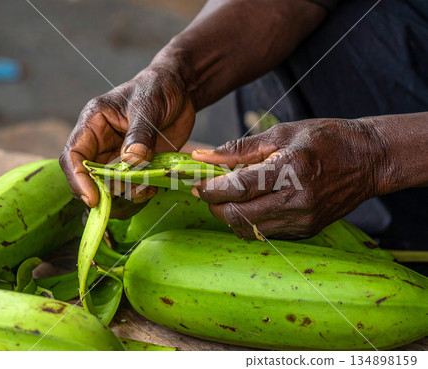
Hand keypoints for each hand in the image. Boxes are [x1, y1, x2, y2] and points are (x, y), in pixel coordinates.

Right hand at [60, 64, 194, 207]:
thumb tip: (131, 161)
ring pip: (111, 184)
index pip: (73, 155)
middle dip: (105, 191)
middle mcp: (102, 142)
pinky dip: (140, 192)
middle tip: (127, 194)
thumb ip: (139, 134)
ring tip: (144, 190)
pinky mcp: (138, 164)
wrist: (180, 91)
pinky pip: (133, 185)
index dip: (78, 179)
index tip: (93, 198)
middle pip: (90, 176)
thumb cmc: (157, 88)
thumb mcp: (148, 106)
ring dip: (125, 194)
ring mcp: (120, 155)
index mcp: (94, 123)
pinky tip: (152, 189)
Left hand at [192, 118, 385, 239]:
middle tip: (208, 193)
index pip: (238, 189)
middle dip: (215, 207)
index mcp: (290, 170)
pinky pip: (266, 233)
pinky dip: (250, 222)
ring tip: (230, 198)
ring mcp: (303, 220)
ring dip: (231, 216)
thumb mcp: (281, 134)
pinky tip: (252, 205)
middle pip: (240, 216)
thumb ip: (240, 149)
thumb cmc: (325, 139)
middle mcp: (297, 201)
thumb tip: (204, 156)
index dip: (212, 190)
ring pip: (250, 230)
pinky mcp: (307, 231)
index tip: (198, 186)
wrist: (367, 160)